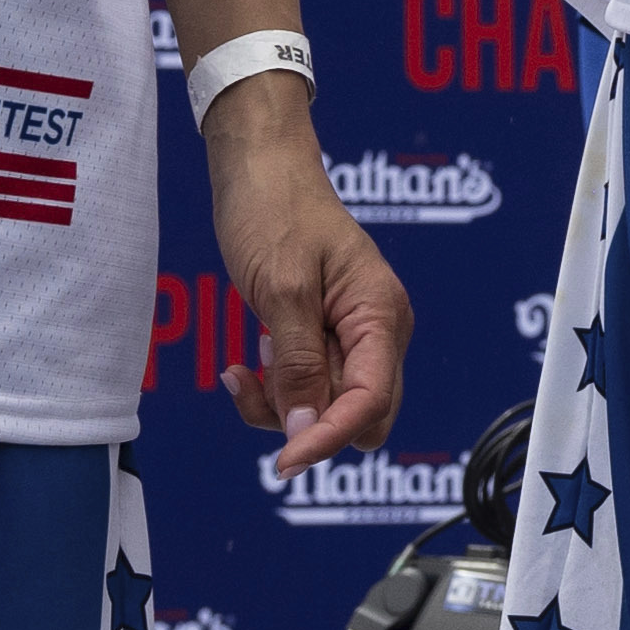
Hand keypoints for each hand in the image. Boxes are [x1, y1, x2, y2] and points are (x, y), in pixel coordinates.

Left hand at [204, 78, 409, 473]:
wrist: (260, 168)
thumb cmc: (275, 211)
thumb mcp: (283, 288)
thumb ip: (299, 362)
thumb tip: (305, 428)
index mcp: (381, 314)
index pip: (371, 402)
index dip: (327, 437)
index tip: (282, 461)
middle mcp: (378, 329)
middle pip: (358, 415)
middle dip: (306, 421)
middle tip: (258, 392)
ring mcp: (352, 333)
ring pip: (329, 406)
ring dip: (283, 403)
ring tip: (248, 364)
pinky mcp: (325, 335)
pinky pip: (309, 385)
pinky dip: (277, 386)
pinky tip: (250, 359)